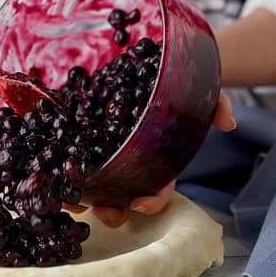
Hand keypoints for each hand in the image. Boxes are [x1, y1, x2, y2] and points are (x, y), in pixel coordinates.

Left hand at [64, 90, 235, 226]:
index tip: (140, 204)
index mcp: (161, 160)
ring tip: (68, 199)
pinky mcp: (86, 135)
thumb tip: (228, 122)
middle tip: (102, 212)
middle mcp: (133, 161)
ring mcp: (108, 150)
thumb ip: (216, 106)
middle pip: (123, 195)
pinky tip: (47, 173)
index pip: (160, 188)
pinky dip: (58, 168)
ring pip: (94, 183)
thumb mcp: (204, 92)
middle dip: (111, 209)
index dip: (153, 201)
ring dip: (81, 196)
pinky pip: (71, 157)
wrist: (162, 64)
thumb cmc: (186, 86)